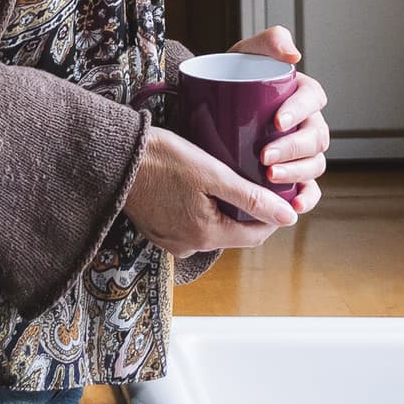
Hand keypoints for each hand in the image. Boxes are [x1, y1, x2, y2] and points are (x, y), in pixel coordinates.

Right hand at [124, 124, 295, 256]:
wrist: (114, 156)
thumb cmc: (162, 159)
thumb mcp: (213, 173)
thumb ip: (251, 197)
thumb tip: (289, 216)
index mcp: (206, 235)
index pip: (254, 235)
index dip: (271, 216)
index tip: (276, 194)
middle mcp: (188, 246)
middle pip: (232, 231)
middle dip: (244, 210)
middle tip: (249, 180)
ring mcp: (169, 241)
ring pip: (210, 227)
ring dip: (219, 209)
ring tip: (222, 180)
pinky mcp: (156, 231)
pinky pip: (188, 224)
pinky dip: (197, 209)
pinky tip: (194, 187)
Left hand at [225, 27, 331, 212]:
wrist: (209, 109)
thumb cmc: (232, 80)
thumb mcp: (245, 54)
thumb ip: (267, 41)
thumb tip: (294, 54)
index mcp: (303, 94)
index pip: (313, 99)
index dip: (300, 111)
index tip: (276, 121)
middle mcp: (308, 123)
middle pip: (315, 137)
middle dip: (293, 149)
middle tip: (265, 156)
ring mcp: (302, 151)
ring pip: (314, 164)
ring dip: (297, 173)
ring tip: (270, 178)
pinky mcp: (293, 174)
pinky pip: (310, 189)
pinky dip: (307, 198)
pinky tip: (294, 204)